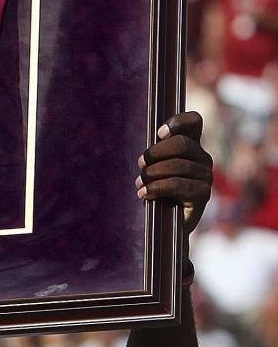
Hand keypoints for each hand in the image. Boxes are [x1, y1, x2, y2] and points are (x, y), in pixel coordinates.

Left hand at [136, 110, 212, 234]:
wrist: (165, 224)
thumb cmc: (158, 191)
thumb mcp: (154, 168)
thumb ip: (156, 154)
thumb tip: (148, 151)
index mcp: (191, 146)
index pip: (194, 122)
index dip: (178, 121)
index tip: (159, 133)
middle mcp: (203, 158)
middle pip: (182, 144)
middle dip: (156, 153)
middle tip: (140, 164)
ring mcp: (206, 176)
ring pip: (177, 165)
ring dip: (152, 174)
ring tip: (140, 184)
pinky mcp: (203, 194)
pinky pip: (178, 184)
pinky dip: (157, 188)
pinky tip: (144, 194)